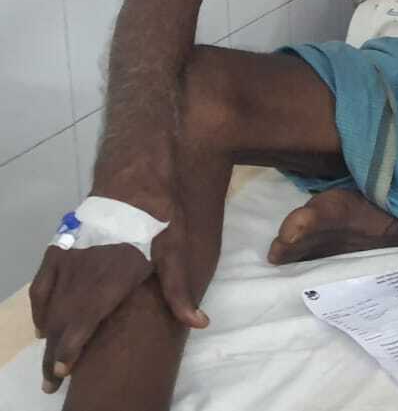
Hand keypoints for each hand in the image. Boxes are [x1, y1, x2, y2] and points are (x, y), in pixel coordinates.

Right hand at [28, 192, 206, 394]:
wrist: (134, 176)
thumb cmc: (159, 217)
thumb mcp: (174, 254)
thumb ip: (179, 293)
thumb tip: (199, 323)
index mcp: (105, 285)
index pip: (79, 329)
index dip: (69, 354)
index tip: (64, 373)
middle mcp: (80, 278)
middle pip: (60, 325)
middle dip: (55, 355)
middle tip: (54, 381)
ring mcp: (67, 262)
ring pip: (49, 308)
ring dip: (47, 335)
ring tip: (49, 359)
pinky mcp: (59, 247)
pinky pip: (41, 284)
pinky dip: (39, 306)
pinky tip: (42, 320)